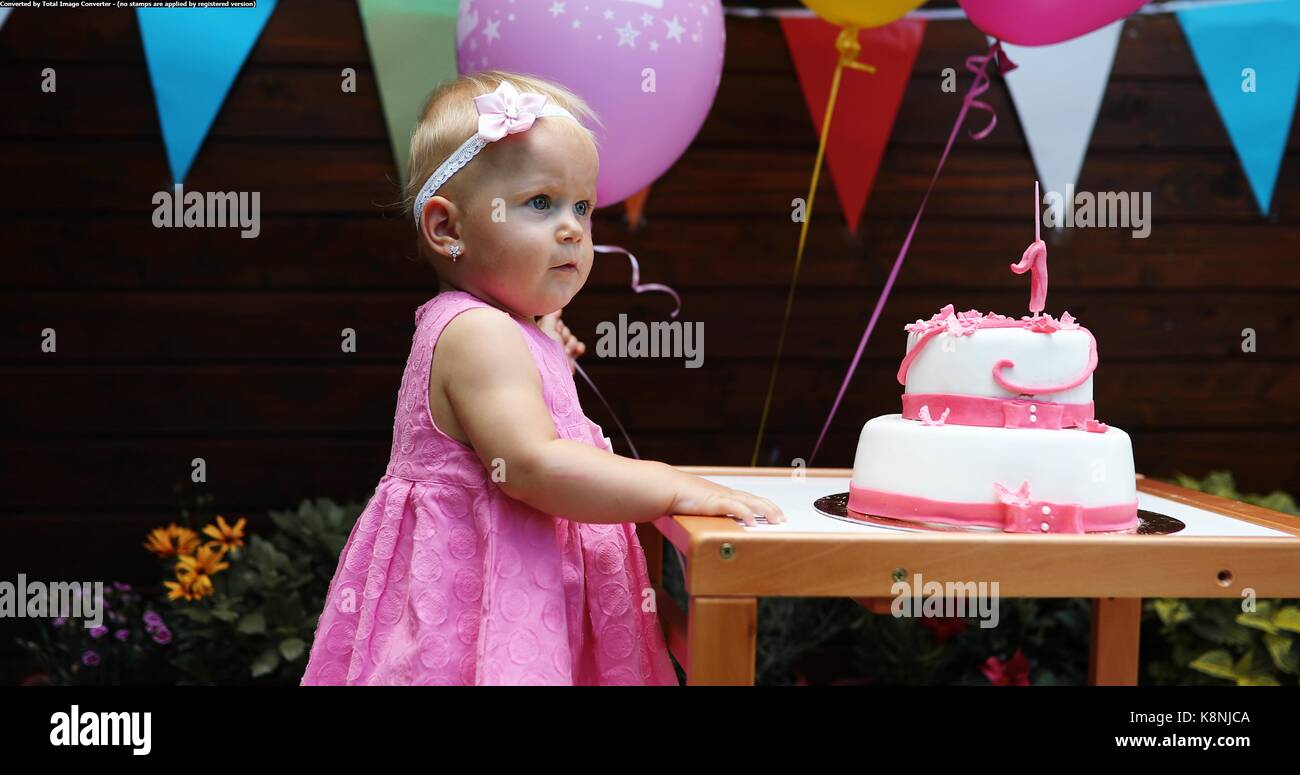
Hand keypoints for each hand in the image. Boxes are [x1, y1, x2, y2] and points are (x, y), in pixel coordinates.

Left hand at [538, 309, 585, 371]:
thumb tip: (556, 308)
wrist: (554, 377)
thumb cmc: (545, 352)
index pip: (554, 322)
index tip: (557, 330)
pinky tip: (578, 351)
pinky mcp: (567, 361)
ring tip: (565, 353)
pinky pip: (578, 349)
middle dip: (565, 335)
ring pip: (571, 339)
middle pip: (564, 330)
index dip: (558, 325)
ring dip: (571, 344)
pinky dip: (579, 349)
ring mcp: (559, 352)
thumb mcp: (547, 330)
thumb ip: (551, 317)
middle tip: (560, 343)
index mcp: (540, 335)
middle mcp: (549, 343)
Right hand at [669, 476, 785, 525]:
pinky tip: (753, 521)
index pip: (748, 498)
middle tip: (782, 518)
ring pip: (750, 502)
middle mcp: (725, 494)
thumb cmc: (677, 497)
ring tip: (777, 519)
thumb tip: (705, 521)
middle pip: (754, 499)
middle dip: (770, 508)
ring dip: (765, 510)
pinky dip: (746, 514)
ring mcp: (721, 496)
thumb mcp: (695, 505)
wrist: (665, 488)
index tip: (774, 512)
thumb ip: (703, 512)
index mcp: (722, 494)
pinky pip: (735, 508)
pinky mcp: (714, 502)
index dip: (763, 505)